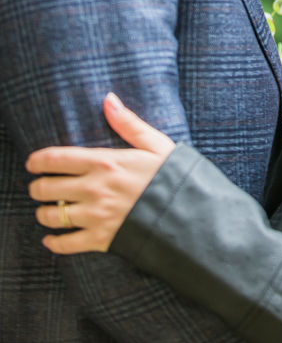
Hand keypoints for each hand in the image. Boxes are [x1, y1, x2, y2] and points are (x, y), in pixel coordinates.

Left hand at [26, 93, 174, 253]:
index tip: (32, 163)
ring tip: (49, 210)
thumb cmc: (173, 175)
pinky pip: (66, 244)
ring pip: (52, 216)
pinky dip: (54, 243)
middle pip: (46, 188)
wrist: (188, 213)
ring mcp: (95, 216)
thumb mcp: (154, 143)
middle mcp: (94, 189)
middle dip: (38, 187)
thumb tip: (109, 98)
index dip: (37, 161)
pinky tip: (53, 239)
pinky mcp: (101, 239)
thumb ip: (127, 123)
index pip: (56, 159)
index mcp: (104, 162)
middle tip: (40, 187)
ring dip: (44, 213)